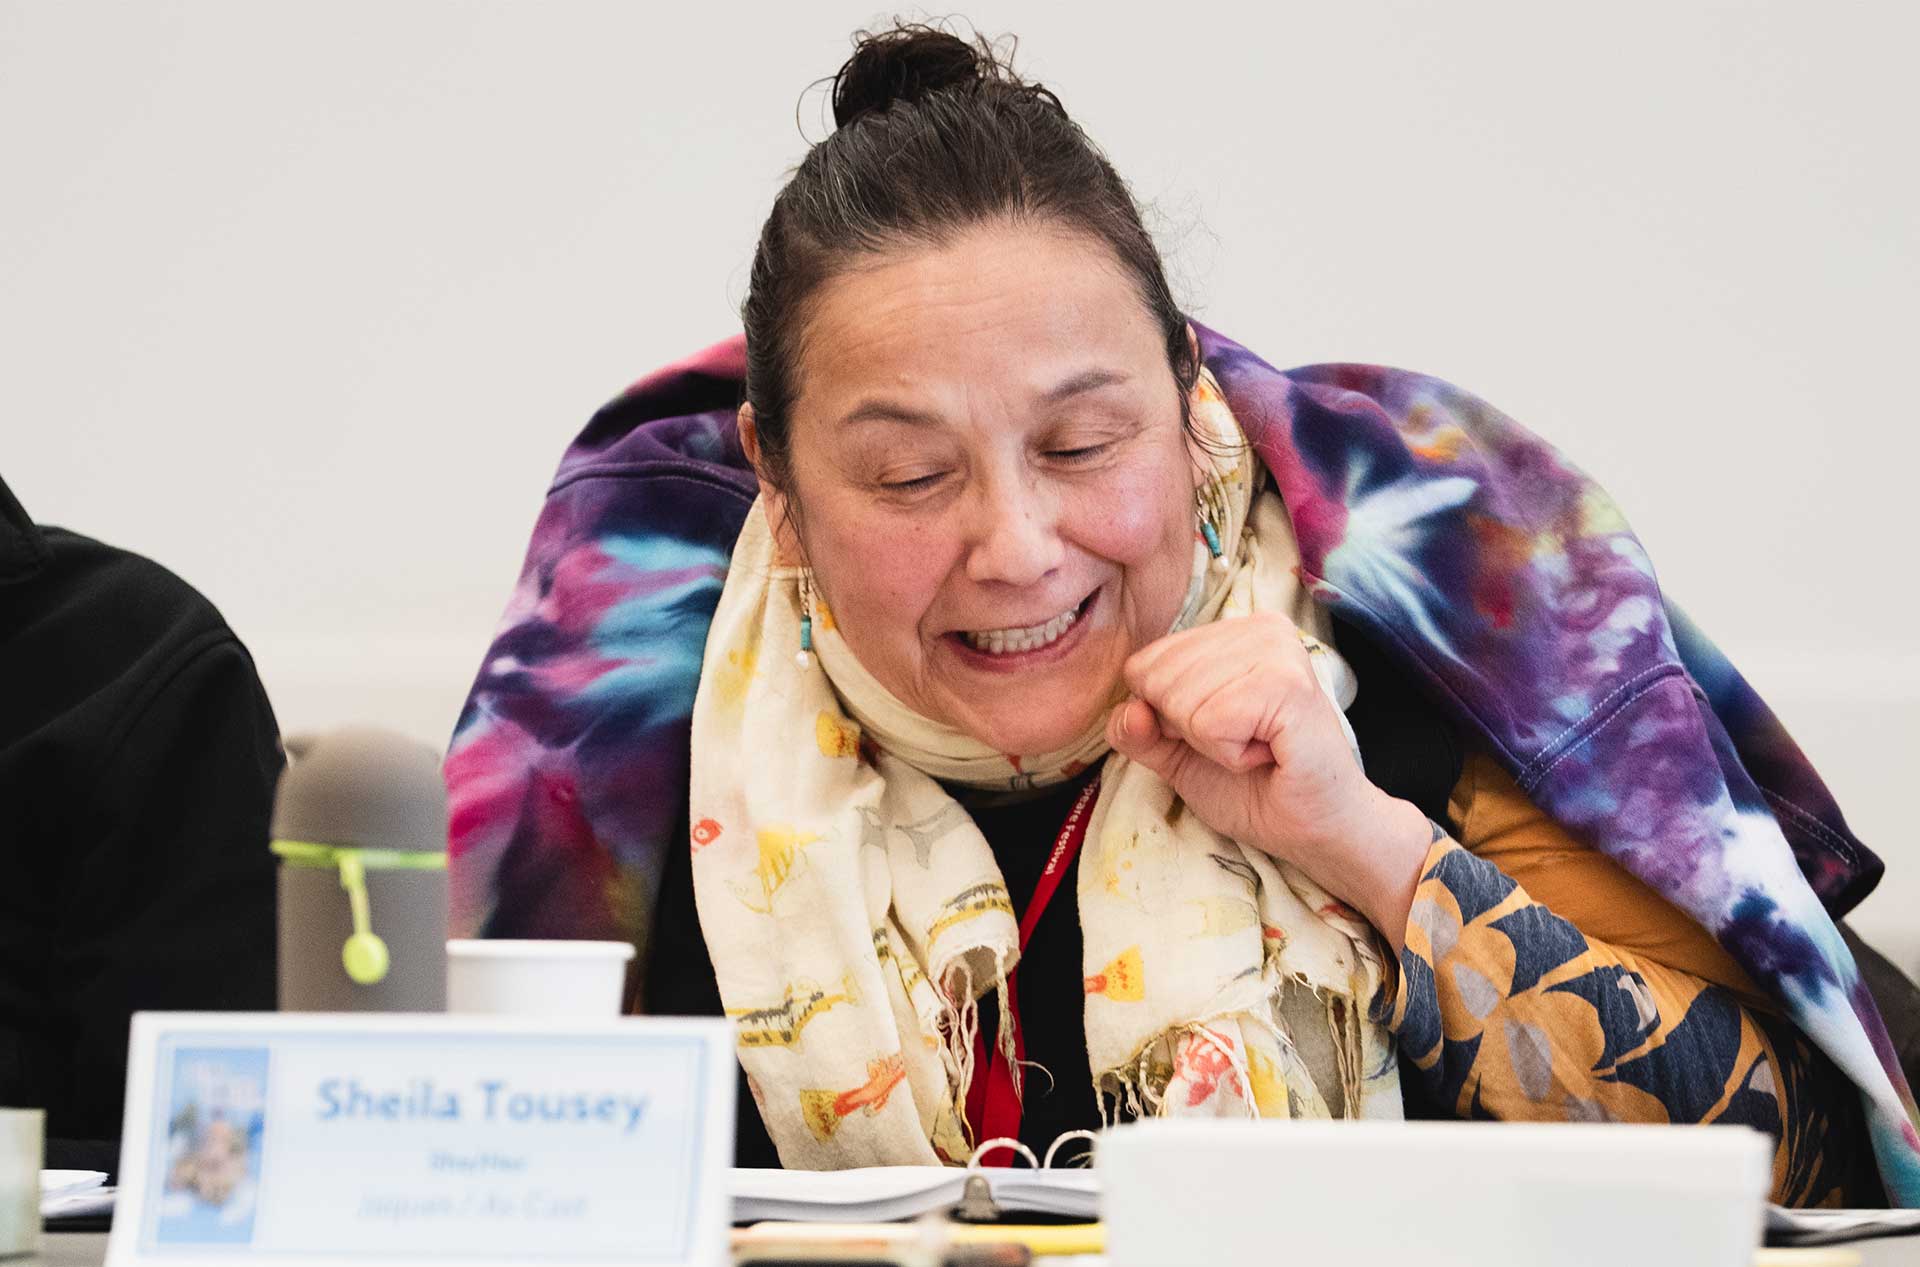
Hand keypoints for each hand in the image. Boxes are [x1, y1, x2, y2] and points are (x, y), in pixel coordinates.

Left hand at [1104, 613, 1433, 948]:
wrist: (1316, 829)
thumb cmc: (1254, 788)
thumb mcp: (1176, 756)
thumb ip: (1138, 730)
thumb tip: (1128, 709)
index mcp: (1233, 632)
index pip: (1145, 664)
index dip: (1169, 717)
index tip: (1223, 734)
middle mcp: (1259, 628)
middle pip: (1157, 680)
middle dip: (1190, 731)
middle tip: (1245, 744)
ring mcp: (1277, 651)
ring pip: (1181, 701)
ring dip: (1214, 745)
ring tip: (1260, 747)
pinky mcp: (1289, 684)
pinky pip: (1210, 721)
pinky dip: (1230, 754)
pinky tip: (1269, 753)